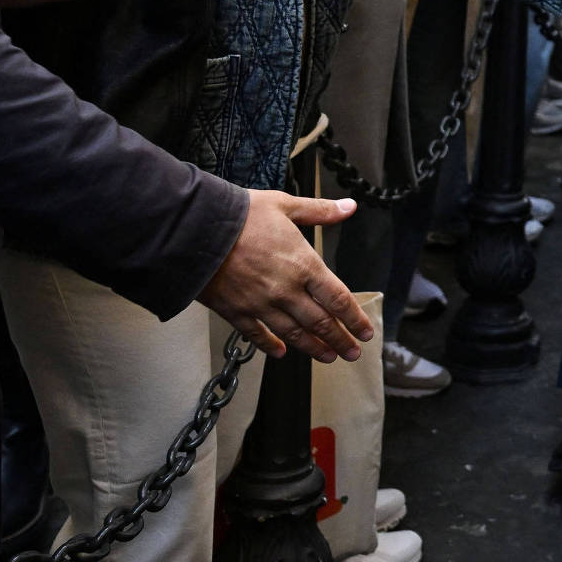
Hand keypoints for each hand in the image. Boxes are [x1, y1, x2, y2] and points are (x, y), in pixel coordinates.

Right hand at [198, 190, 374, 360]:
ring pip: (294, 334)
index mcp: (303, 265)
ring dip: (313, 348)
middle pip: (320, 322)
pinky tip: (280, 353)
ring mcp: (261, 304)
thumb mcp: (284, 204)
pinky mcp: (236, 312)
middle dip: (340, 340)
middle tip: (352, 353)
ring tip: (327, 357)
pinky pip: (257, 335)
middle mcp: (286, 290)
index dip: (355, 319)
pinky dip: (270, 346)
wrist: (196, 229)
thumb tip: (348, 206)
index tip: (365, 332)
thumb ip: (319, 210)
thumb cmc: (240, 215)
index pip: (338, 299)